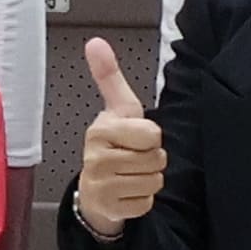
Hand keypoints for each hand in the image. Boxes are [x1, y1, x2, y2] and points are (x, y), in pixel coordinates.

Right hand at [68, 38, 166, 234]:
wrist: (95, 187)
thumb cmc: (113, 144)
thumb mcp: (117, 109)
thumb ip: (109, 76)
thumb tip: (95, 43)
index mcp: (101, 130)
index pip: (152, 134)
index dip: (151, 137)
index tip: (136, 137)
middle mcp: (96, 157)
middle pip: (156, 159)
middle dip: (152, 159)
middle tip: (134, 157)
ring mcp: (99, 184)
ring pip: (153, 181)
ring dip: (149, 179)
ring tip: (131, 173)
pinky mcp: (108, 207)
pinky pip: (146, 202)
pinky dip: (143, 199)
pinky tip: (128, 191)